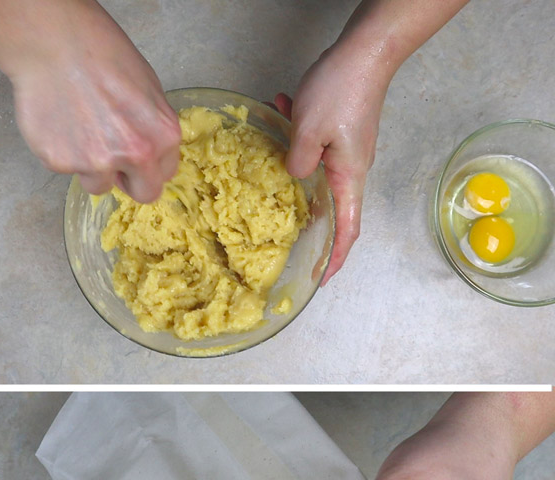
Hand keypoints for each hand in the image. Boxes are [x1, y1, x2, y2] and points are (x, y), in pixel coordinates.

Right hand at [3, 2, 179, 201]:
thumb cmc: (103, 56)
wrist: (57, 46)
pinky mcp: (60, 162)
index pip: (163, 176)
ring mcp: (94, 162)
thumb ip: (152, 129)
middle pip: (142, 194)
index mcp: (162, 136)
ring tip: (80, 130)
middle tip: (112, 158)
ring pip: (98, 184)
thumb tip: (150, 155)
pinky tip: (61, 123)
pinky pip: (66, 169)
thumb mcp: (148, 89)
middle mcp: (132, 154)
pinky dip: (63, 151)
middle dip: (130, 180)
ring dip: (91, 167)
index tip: (136, 159)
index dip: (149, 167)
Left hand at [275, 43, 388, 283]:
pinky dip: (295, 132)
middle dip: (305, 223)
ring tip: (265, 167)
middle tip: (278, 239)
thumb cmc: (341, 90)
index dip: (335, 258)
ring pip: (314, 170)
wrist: (366, 48)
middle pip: (330, 206)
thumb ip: (296, 163)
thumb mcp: (308, 132)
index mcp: (349, 176)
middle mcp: (351, 167)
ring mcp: (346, 147)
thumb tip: (293, 177)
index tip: (320, 278)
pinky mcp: (339, 128)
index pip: (347, 229)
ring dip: (290, 167)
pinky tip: (280, 109)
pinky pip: (312, 140)